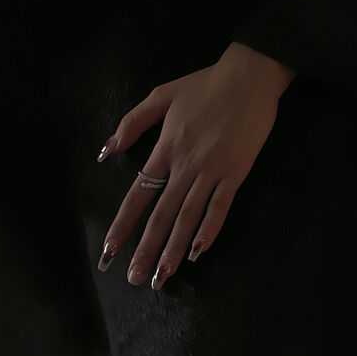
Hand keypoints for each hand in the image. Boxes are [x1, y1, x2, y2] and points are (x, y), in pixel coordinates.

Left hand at [97, 42, 293, 287]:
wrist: (250, 76)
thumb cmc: (205, 84)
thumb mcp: (161, 95)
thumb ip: (132, 123)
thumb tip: (106, 151)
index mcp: (166, 148)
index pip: (138, 194)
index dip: (123, 225)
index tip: (109, 251)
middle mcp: (185, 165)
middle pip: (161, 215)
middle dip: (146, 249)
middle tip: (135, 280)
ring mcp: (212, 171)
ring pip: (188, 217)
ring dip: (172, 249)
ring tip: (161, 276)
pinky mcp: (237, 173)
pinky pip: (221, 207)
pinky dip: (208, 231)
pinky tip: (197, 253)